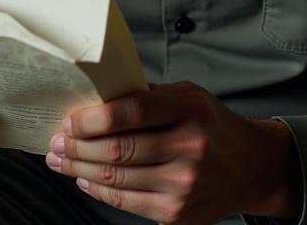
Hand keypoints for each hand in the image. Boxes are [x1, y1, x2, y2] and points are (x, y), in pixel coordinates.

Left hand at [44, 81, 300, 223]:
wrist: (250, 168)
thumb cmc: (212, 124)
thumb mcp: (188, 96)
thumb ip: (148, 95)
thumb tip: (98, 96)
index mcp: (189, 110)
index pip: (133, 111)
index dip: (94, 118)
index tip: (69, 119)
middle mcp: (188, 147)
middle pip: (119, 149)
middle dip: (78, 146)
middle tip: (55, 141)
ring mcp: (182, 184)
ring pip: (117, 177)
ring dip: (79, 168)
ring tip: (59, 159)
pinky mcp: (176, 212)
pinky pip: (126, 201)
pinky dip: (99, 190)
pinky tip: (84, 178)